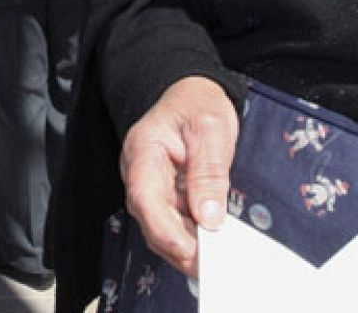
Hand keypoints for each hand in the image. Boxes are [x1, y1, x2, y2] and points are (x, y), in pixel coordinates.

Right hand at [119, 76, 238, 277]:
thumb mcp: (211, 130)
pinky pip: (174, 223)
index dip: (165, 230)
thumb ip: (209, 172)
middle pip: (150, 220)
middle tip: (213, 264)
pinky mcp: (164, 196)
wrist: (192, 94)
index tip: (191, 252)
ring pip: (161, 228)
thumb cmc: (198, 105)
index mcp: (142, 150)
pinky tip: (213, 244)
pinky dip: (193, 237)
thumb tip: (210, 217)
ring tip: (218, 257)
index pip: (144, 198)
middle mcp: (139, 173)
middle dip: (179, 247)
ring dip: (187, 246)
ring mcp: (150, 187)